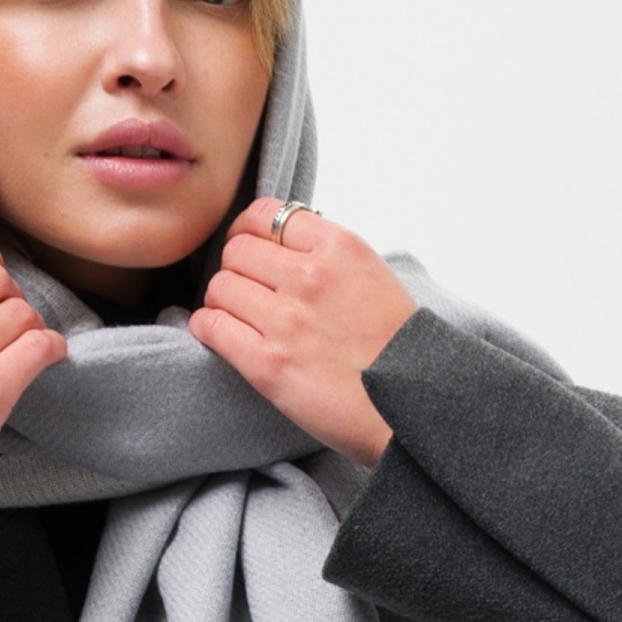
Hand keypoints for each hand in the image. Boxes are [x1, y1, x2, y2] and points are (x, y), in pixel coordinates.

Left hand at [188, 200, 416, 465]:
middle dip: (235, 270)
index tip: (249, 249)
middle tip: (245, 292)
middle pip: (237, 250)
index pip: (266, 215)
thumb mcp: (374, 277)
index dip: (248, 231)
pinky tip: (219, 336)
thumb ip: (329, 257)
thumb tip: (285, 247)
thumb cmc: (398, 349)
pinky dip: (207, 328)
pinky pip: (212, 326)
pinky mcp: (268, 363)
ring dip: (221, 301)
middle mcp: (310, 276)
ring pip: (220, 286)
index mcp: (339, 248)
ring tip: (237, 318)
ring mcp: (286, 319)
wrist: (413, 406)